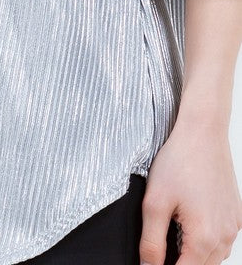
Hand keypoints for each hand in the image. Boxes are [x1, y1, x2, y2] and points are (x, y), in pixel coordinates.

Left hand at [139, 113, 241, 264]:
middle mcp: (224, 236)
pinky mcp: (235, 216)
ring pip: (213, 258)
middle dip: (179, 262)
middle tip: (161, 243)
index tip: (152, 261)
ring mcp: (233, 226)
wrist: (203, 132)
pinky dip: (206, 241)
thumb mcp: (155, 202)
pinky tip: (190, 221)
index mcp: (204, 237)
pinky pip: (222, 242)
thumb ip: (151, 243)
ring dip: (194, 255)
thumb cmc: (179, 160)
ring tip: (174, 230)